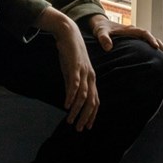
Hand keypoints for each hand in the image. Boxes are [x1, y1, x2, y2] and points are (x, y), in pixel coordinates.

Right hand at [35, 7, 98, 130]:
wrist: (68, 33)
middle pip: (92, 102)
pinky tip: (66, 106)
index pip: (96, 101)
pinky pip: (74, 84)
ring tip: (70, 120)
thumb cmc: (70, 53)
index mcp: (91, 78)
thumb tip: (70, 99)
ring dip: (77, 110)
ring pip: (83, 96)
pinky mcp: (75, 67)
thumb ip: (72, 84)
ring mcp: (84, 72)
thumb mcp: (72, 71)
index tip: (87, 127)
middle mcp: (90, 76)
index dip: (92, 115)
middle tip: (79, 129)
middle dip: (86, 117)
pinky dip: (71, 96)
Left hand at [86, 12, 162, 63]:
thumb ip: (103, 39)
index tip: (156, 47)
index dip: (151, 39)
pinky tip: (158, 60)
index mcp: (130, 30)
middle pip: (153, 38)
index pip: (144, 33)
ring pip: (152, 42)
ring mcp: (136, 37)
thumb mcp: (100, 32)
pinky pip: (147, 45)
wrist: (101, 25)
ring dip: (161, 49)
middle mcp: (135, 32)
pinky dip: (155, 51)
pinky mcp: (135, 41)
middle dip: (161, 47)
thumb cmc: (101, 28)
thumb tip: (108, 48)